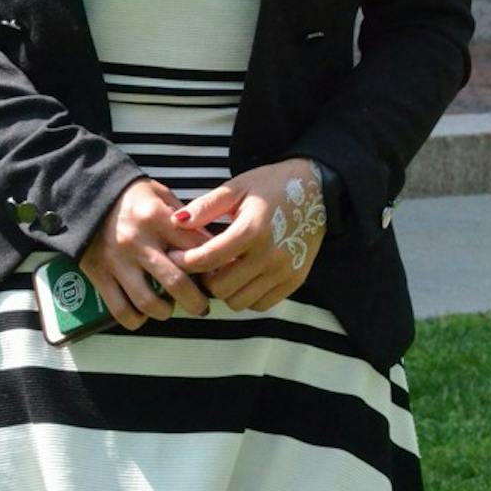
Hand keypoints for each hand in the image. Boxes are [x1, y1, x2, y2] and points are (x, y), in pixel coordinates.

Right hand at [78, 177, 215, 330]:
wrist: (84, 193)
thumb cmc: (129, 196)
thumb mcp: (160, 194)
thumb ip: (184, 219)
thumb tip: (211, 244)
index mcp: (156, 217)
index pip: (196, 249)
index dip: (212, 266)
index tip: (216, 275)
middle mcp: (138, 241)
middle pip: (177, 282)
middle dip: (196, 301)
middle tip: (201, 306)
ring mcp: (117, 260)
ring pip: (149, 302)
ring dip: (166, 312)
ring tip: (169, 307)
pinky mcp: (99, 274)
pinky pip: (121, 310)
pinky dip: (136, 318)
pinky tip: (143, 312)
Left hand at [165, 159, 326, 311]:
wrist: (316, 191)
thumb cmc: (270, 186)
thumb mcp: (236, 188)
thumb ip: (206, 207)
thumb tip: (176, 222)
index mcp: (252, 229)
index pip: (207, 259)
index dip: (184, 262)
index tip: (174, 257)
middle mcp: (270, 256)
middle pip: (221, 288)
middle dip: (204, 279)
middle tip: (201, 265)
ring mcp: (284, 271)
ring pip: (239, 302)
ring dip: (225, 290)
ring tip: (222, 270)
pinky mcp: (295, 281)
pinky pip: (261, 304)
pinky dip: (246, 295)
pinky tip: (243, 276)